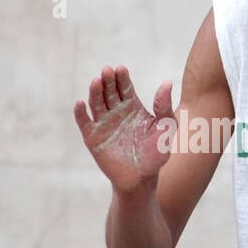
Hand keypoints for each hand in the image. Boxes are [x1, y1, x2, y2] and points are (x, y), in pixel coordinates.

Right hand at [74, 65, 174, 193]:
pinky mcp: (93, 138)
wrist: (143, 179)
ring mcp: (103, 124)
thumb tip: (167, 83)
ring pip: (96, 103)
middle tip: (107, 71)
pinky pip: (84, 123)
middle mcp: (115, 112)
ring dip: (95, 92)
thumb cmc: (156, 153)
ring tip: (96, 81)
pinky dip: (81, 113)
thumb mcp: (165, 128)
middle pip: (109, 91)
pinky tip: (80, 103)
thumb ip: (164, 106)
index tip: (121, 69)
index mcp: (132, 106)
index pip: (124, 87)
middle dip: (107, 81)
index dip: (122, 77)